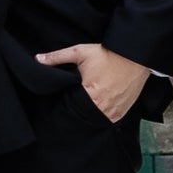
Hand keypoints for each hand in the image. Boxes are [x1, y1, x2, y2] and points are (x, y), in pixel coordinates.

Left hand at [35, 43, 152, 123]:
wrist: (135, 56)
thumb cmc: (107, 54)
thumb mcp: (80, 52)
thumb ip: (57, 57)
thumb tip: (37, 59)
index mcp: (90, 96)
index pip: (71, 108)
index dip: (67, 104)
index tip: (65, 99)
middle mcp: (103, 107)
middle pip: (83, 115)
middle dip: (78, 110)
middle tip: (75, 102)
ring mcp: (114, 112)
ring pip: (96, 119)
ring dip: (91, 114)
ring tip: (87, 105)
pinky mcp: (122, 112)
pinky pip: (108, 119)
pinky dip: (102, 115)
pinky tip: (99, 106)